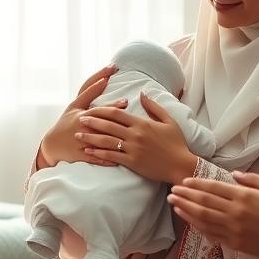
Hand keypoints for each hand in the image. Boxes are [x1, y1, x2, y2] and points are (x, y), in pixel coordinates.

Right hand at [38, 65, 125, 166]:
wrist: (52, 145)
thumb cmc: (66, 123)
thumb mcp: (75, 106)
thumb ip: (90, 93)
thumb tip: (105, 79)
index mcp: (79, 111)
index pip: (90, 92)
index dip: (100, 80)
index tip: (111, 69)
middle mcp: (79, 123)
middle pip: (97, 114)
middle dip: (111, 107)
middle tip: (125, 101)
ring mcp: (80, 138)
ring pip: (98, 136)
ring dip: (112, 132)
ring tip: (126, 129)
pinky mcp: (81, 154)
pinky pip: (96, 156)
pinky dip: (107, 157)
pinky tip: (120, 156)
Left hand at [77, 93, 197, 183]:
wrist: (181, 165)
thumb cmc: (176, 143)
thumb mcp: (168, 120)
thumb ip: (154, 106)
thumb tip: (142, 93)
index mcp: (142, 123)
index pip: (117, 113)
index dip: (102, 110)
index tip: (91, 109)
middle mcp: (135, 135)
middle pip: (108, 126)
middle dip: (92, 122)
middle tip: (79, 119)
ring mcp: (133, 149)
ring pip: (107, 141)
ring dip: (90, 138)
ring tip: (78, 135)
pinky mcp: (132, 162)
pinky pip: (112, 157)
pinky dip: (98, 154)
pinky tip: (89, 152)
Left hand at [167, 171, 258, 258]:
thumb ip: (253, 179)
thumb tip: (234, 175)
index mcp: (244, 197)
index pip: (213, 189)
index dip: (196, 185)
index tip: (183, 182)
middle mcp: (235, 213)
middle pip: (204, 203)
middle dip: (185, 196)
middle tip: (171, 191)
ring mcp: (234, 230)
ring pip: (203, 219)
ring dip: (186, 211)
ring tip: (174, 204)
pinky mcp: (235, 243)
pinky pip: (211, 234)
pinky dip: (198, 227)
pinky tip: (189, 221)